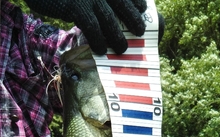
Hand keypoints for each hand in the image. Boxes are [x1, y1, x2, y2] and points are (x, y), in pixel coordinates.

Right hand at [25, 0, 146, 53]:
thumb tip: (107, 12)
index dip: (137, 1)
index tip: (143, 10)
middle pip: (124, 3)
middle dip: (134, 19)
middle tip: (140, 32)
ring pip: (111, 19)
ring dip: (118, 36)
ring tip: (122, 49)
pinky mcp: (76, 6)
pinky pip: (92, 27)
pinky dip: (98, 40)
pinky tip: (101, 49)